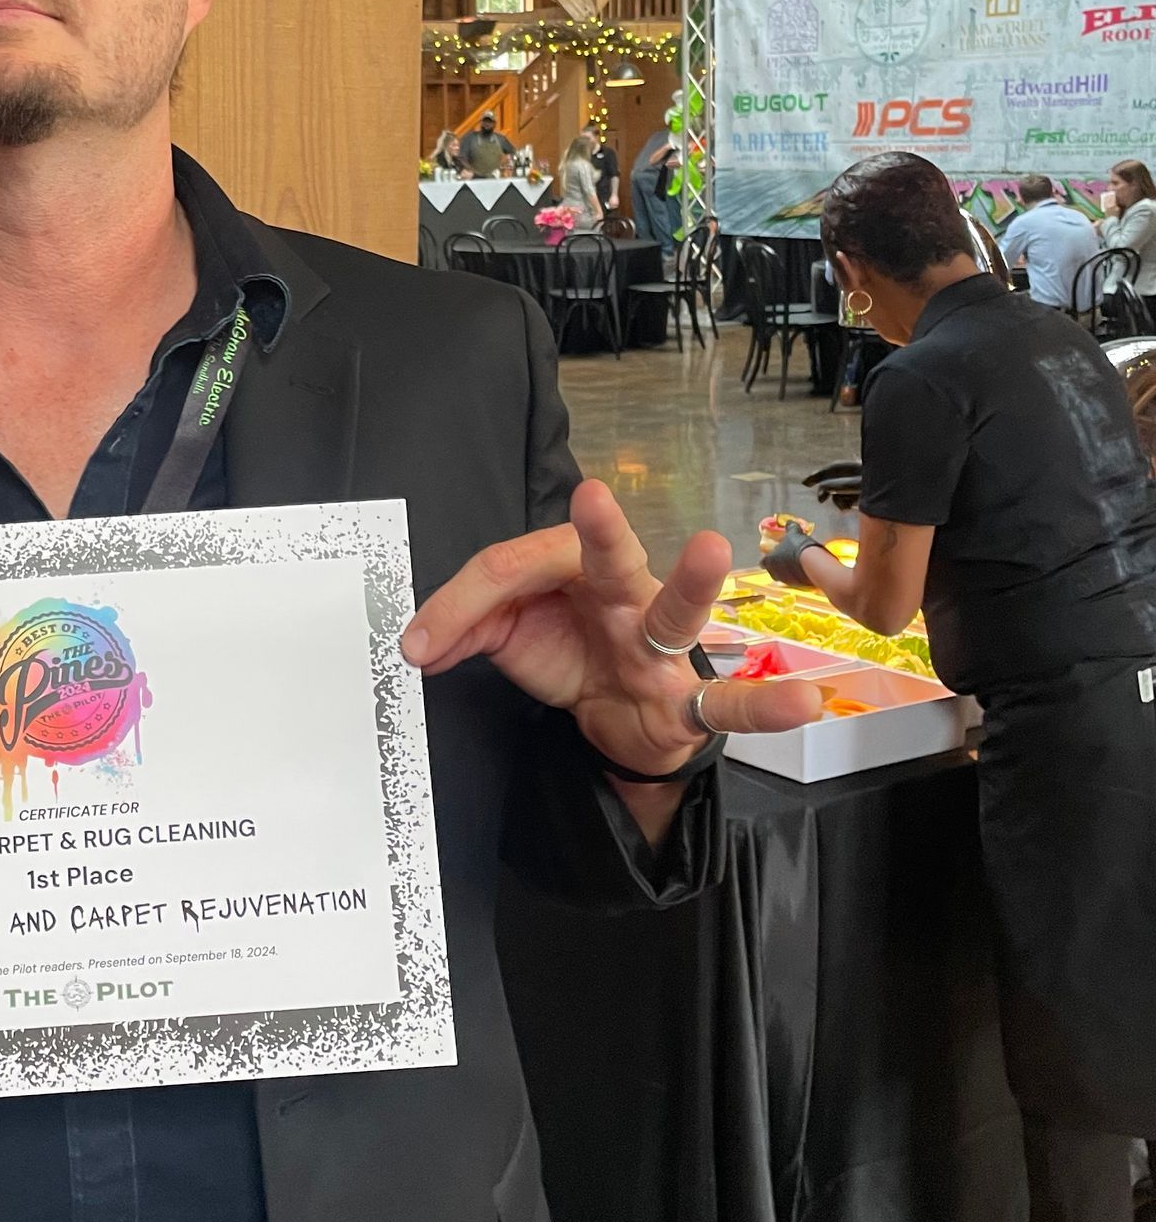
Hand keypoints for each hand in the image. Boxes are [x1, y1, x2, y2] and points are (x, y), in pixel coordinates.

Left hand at [400, 479, 821, 778]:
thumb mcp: (508, 637)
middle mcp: (623, 596)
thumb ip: (466, 627)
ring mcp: (659, 646)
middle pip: (607, 559)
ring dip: (695, 584)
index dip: (458, 608)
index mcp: (571, 572)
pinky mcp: (686, 700)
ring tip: (712, 550)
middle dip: (600, 531)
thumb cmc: (569, 655)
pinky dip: (766, 706)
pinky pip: (728, 703)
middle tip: (591, 498)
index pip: (513, 573)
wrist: (616, 723)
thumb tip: (417, 643)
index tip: (419, 646)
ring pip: (675, 612)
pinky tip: (804, 703)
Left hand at [763, 524, 826, 587]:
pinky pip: (794, 580)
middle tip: (786, 556)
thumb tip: (789, 523)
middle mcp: (774, 573)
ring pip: (783, 576)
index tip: (773, 552)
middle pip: (772, 570)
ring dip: (787, 570)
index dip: (767, 557)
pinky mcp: (797, 585)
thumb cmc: (798, 547)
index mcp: (769, 561)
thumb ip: (790, 528)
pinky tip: (804, 568)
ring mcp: (785, 581)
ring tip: (796, 561)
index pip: (763, 561)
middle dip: (777, 564)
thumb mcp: (794, 534)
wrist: (813, 563)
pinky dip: (797, 575)